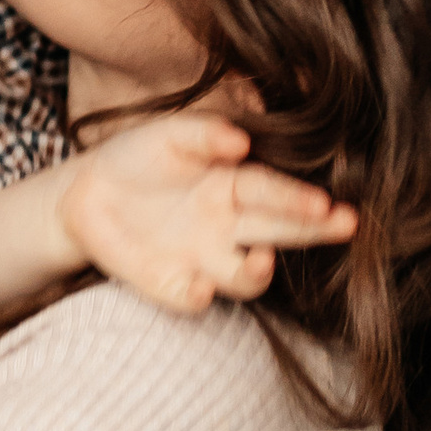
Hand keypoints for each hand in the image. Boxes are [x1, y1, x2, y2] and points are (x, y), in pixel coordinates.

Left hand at [60, 112, 356, 314]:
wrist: (85, 192)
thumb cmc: (137, 157)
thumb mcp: (168, 135)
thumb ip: (204, 133)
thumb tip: (240, 141)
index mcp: (234, 186)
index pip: (273, 192)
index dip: (300, 199)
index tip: (328, 205)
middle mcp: (231, 227)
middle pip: (281, 233)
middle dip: (314, 232)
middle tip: (345, 225)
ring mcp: (205, 259)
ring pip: (245, 278)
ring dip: (257, 273)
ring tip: (260, 259)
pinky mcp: (174, 284)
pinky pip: (192, 298)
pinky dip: (195, 294)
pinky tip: (195, 285)